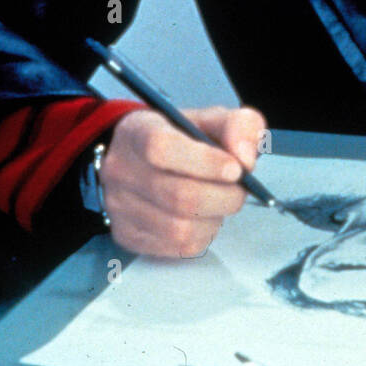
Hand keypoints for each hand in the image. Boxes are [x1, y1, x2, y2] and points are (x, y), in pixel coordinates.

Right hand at [99, 105, 267, 257]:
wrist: (141, 157)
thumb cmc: (179, 136)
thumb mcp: (210, 118)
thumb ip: (237, 126)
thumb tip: (246, 158)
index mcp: (138, 132)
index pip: (161, 147)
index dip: (204, 161)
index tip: (235, 168)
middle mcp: (121, 170)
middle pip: (178, 195)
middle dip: (224, 196)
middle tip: (240, 188)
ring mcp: (120, 206)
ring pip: (180, 228)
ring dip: (215, 218)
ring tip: (221, 201)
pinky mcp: (128, 235)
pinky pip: (177, 247)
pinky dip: (203, 235)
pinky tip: (205, 217)